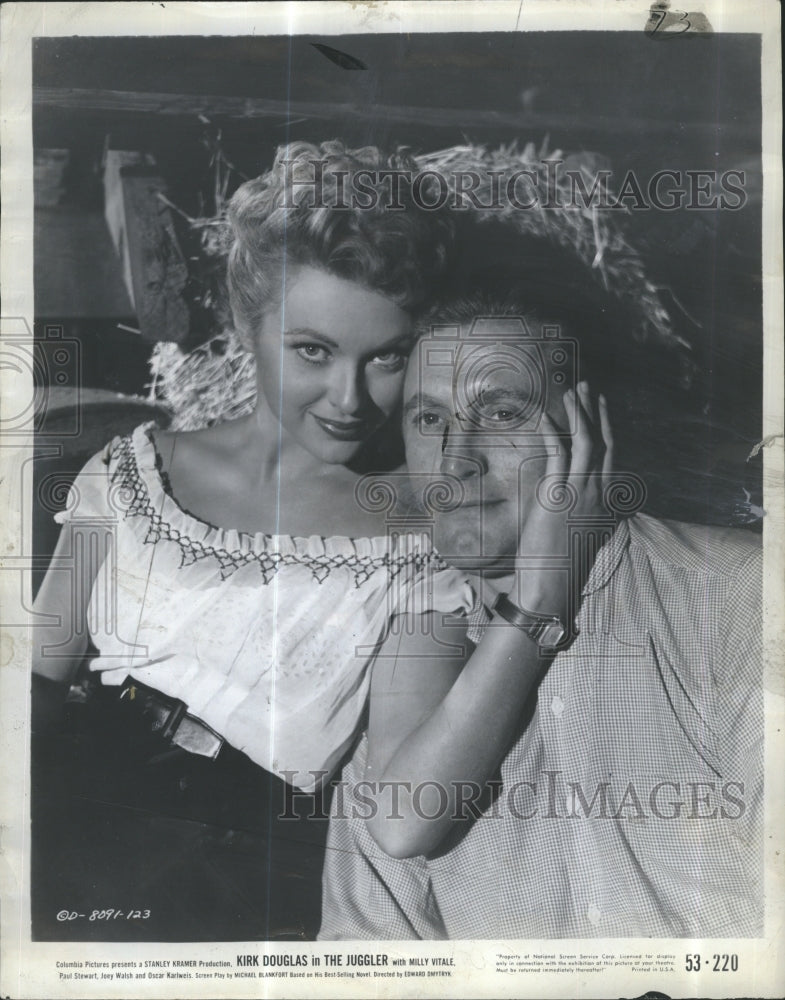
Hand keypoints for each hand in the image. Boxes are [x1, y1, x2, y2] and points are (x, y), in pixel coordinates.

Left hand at [514, 382, 613, 624]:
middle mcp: (598, 496)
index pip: (612, 458)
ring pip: (585, 443)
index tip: (601, 409)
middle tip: (589, 388)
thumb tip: (583, 506)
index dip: (606, 430)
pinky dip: (553, 432)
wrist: (551, 591)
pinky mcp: (556, 497)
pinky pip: (557, 455)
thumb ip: (587, 519)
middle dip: (596, 413)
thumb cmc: (562, 571)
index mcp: (606, 506)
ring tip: (572, 392)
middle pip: (603, 443)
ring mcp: (579, 495)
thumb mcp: (583, 541)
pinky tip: (546, 416)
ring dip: (578, 414)